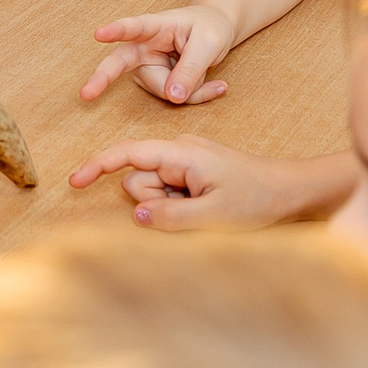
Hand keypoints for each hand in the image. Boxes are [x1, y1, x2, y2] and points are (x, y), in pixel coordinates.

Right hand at [68, 135, 340, 230]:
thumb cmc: (259, 199)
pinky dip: (180, 206)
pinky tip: (207, 208)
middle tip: (194, 210)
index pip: (128, 153)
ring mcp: (187, 162)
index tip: (75, 181)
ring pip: (155, 190)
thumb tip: (137, 215)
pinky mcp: (194, 174)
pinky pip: (171, 193)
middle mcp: (180, 151)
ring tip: (207, 210)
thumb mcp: (215, 215)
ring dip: (170, 207)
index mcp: (182, 152)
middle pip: (140, 179)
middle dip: (154, 201)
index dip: (99, 166)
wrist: (293, 191)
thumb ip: (172, 216)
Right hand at [82, 3, 235, 104]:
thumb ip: (191, 69)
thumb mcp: (209, 44)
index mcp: (155, 26)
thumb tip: (172, 97)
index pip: (135, 27)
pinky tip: (211, 85)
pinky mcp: (155, 82)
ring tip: (208, 74)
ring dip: (190, 90)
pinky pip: (173, 98)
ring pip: (163, 90)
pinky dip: (193, 95)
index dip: (117, 30)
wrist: (213, 31)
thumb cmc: (209, 29)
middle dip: (102, 78)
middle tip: (86, 94)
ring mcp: (146, 66)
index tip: (99, 33)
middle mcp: (143, 46)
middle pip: (119, 63)